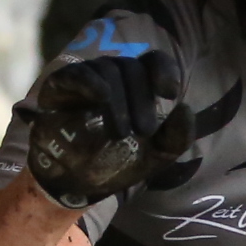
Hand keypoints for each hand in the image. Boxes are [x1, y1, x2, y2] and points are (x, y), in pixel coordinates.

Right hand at [24, 51, 199, 209]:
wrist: (78, 183)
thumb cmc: (118, 162)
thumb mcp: (156, 156)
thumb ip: (177, 137)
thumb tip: (185, 108)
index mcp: (139, 85)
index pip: (154, 62)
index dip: (165, 71)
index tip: (170, 93)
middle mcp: (113, 75)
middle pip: (132, 68)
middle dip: (142, 100)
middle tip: (144, 131)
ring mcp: (86, 79)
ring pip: (106, 70)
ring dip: (119, 101)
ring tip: (122, 134)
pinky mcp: (59, 87)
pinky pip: (75, 74)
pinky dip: (89, 81)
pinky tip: (101, 96)